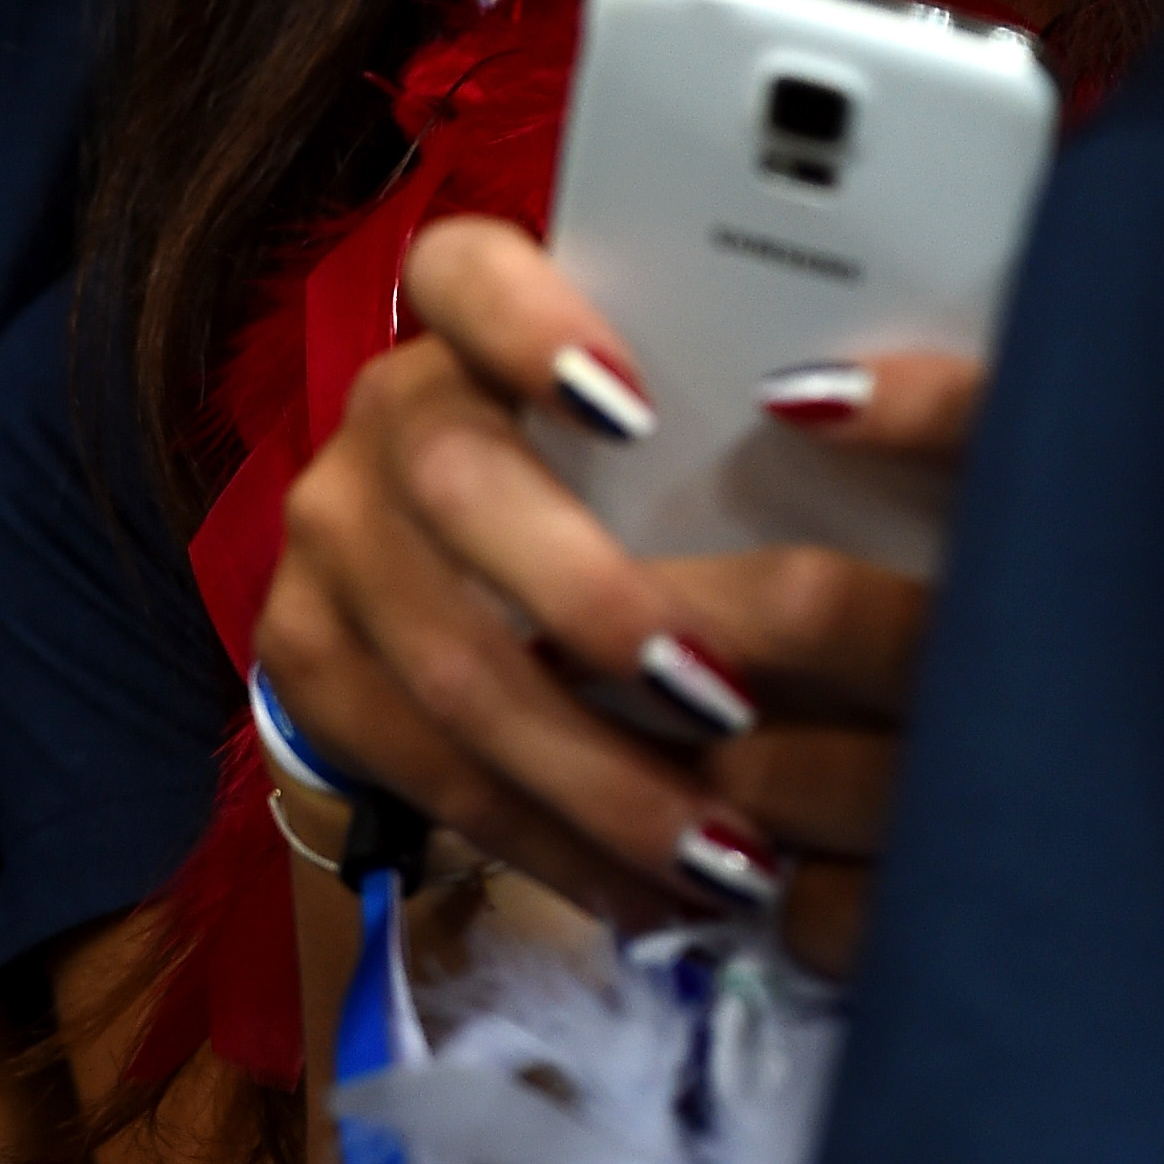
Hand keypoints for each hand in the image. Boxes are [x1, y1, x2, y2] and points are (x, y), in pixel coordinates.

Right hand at [253, 213, 979, 971]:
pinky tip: (651, 891)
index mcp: (466, 314)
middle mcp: (384, 410)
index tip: (636, 405)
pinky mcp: (304, 656)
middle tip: (724, 696)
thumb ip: (731, 405)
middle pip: (460, 488)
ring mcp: (328, 534)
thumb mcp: (675, 408)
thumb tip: (860, 428)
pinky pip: (422, 770)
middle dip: (594, 605)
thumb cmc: (630, 469)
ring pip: (444, 663)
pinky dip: (547, 842)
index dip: (535, 325)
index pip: (468, 272)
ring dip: (593, 774)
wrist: (443, 549)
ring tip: (724, 850)